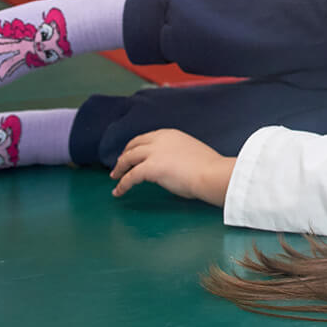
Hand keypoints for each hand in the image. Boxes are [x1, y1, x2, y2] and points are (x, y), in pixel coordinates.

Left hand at [110, 129, 234, 206]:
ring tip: (115, 177)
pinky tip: (118, 191)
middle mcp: (159, 140)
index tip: (132, 154)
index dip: (135, 147)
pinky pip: (130, 177)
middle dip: (124, 156)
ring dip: (120, 169)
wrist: (211, 173)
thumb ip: (175, 152)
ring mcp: (153, 153)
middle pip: (133, 145)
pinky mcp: (149, 168)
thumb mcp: (189, 150)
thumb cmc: (207, 166)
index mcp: (170, 134)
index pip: (146, 138)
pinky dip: (122, 185)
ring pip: (128, 158)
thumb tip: (168, 163)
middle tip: (120, 166)